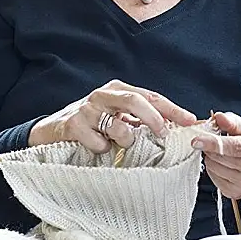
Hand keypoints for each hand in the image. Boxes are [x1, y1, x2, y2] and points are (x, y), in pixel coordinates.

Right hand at [28, 79, 195, 152]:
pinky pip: (99, 143)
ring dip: (126, 140)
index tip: (190, 121)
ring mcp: (87, 109)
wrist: (50, 131)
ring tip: (122, 145)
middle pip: (135, 101)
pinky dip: (104, 150)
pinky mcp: (73, 126)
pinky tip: (98, 149)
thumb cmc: (92, 125)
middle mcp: (104, 95)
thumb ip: (141, 121)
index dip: (172, 108)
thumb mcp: (118, 118)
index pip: (151, 96)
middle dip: (154, 119)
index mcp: (119, 90)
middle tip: (165, 135)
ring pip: (118, 126)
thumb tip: (175, 129)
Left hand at [192, 112, 240, 213]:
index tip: (197, 140)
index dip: (214, 142)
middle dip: (210, 147)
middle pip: (221, 157)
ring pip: (214, 167)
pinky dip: (212, 168)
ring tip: (220, 153)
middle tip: (210, 141)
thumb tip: (219, 117)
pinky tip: (221, 164)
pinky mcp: (234, 193)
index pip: (235, 146)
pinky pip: (213, 177)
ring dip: (211, 157)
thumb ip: (234, 122)